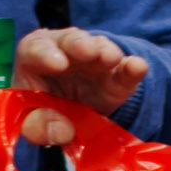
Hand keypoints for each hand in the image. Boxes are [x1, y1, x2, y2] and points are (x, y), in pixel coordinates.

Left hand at [11, 26, 149, 147]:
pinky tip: (137, 67)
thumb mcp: (32, 123)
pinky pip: (125, 69)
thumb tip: (61, 131)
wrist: (69, 119)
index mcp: (35, 57)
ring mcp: (93, 61)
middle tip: (87, 51)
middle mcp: (65, 52)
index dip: (44, 52)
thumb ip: (38, 126)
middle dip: (79, 44)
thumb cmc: (41, 112)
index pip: (34, 47)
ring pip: (100, 48)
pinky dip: (133, 68)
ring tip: (111, 59)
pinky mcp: (116, 77)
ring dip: (106, 52)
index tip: (57, 63)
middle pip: (70, 40)